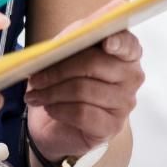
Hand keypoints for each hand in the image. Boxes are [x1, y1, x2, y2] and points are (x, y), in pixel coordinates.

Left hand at [24, 0, 143, 159]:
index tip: (107, 42)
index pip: (128, 43)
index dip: (118, 42)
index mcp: (125, 52)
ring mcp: (126, 103)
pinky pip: (82, 113)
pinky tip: (50, 108)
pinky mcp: (113, 126)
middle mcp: (132, 76)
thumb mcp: (65, 54)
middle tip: (34, 78)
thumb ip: (71, 40)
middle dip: (57, 70)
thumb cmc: (66, 81)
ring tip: (35, 95)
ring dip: (51, 92)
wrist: (58, 123)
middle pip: (94, 64)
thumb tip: (66, 40)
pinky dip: (59, 110)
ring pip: (83, 90)